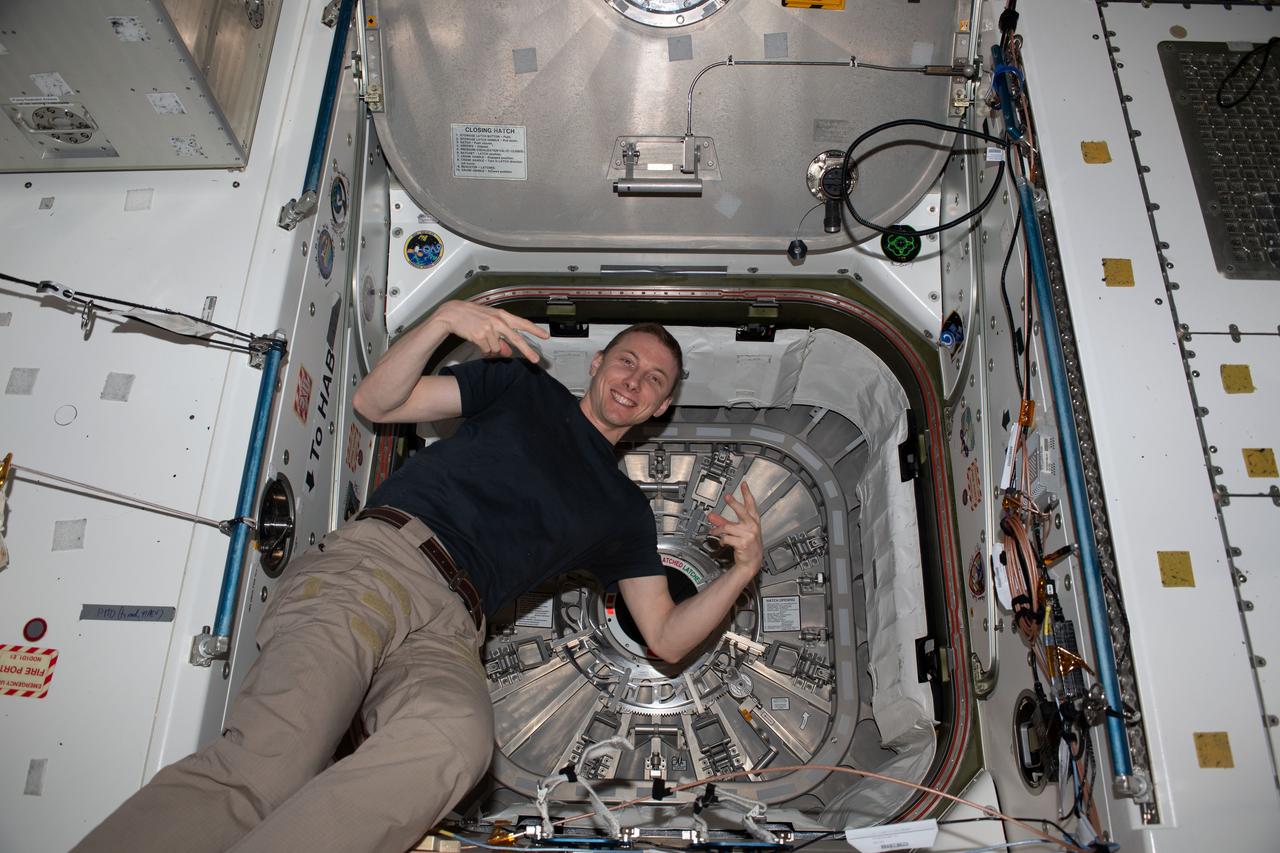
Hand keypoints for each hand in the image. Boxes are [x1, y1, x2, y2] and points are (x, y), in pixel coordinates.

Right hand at [431, 301, 548, 360]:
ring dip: (491, 348)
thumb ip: (501, 336)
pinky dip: (483, 349)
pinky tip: (477, 340)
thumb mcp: (489, 323)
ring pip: (497, 348)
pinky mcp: (480, 336)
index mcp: (502, 315)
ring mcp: (489, 328)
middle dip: (527, 351)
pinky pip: (487, 350)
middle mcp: (498, 321)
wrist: (453, 313)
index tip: (545, 336)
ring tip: (482, 338)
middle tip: (536, 360)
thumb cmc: (472, 316)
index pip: (522, 323)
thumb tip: (508, 352)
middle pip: (516, 339)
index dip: (535, 330)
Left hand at [706, 482, 762, 575]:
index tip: (743, 485)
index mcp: (754, 521)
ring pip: (728, 527)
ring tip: (713, 531)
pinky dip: (722, 540)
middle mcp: (752, 526)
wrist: (752, 561)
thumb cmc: (747, 544)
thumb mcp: (738, 531)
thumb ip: (724, 522)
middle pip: (742, 511)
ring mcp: (748, 534)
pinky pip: (727, 537)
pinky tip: (723, 542)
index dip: (747, 494)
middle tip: (727, 496)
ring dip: (718, 530)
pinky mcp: (743, 543)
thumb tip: (712, 516)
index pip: (751, 505)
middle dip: (734, 503)